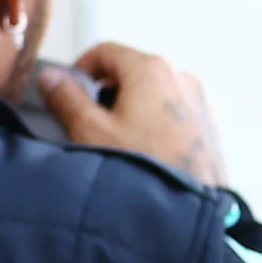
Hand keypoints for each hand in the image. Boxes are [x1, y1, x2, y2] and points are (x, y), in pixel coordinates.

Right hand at [41, 42, 228, 188]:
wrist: (190, 211)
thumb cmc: (144, 169)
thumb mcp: (90, 131)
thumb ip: (65, 98)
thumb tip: (51, 77)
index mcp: (152, 69)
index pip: (106, 51)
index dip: (80, 69)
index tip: (68, 91)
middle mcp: (182, 77)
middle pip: (131, 71)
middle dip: (105, 92)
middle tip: (89, 123)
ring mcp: (200, 101)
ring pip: (153, 93)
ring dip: (130, 109)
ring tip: (118, 143)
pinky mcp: (210, 126)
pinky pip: (173, 114)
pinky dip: (154, 123)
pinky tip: (144, 152)